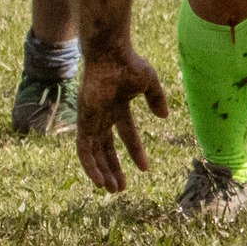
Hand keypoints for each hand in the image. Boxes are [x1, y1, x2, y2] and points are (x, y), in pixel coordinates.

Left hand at [76, 45, 169, 192]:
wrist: (110, 56)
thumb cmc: (129, 64)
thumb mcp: (149, 83)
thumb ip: (156, 99)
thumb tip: (164, 116)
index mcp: (117, 107)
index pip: (126, 134)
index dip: (135, 152)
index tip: (145, 169)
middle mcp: (102, 116)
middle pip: (106, 149)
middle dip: (113, 168)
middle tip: (121, 188)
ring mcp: (91, 120)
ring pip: (93, 154)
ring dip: (102, 172)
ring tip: (112, 189)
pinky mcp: (83, 122)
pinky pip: (83, 150)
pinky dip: (90, 166)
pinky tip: (99, 180)